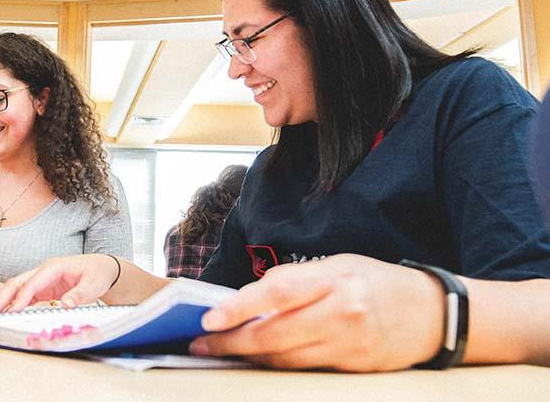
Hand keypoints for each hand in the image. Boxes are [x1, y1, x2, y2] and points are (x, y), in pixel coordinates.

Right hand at [0, 254, 119, 312]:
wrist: (103, 269)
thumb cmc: (98, 272)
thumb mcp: (94, 283)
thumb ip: (80, 294)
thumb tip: (66, 304)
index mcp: (54, 267)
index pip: (33, 283)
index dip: (22, 297)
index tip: (13, 311)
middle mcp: (44, 271)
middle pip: (18, 282)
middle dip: (3, 296)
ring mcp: (42, 280)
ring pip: (18, 288)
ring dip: (4, 300)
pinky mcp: (43, 289)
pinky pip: (24, 296)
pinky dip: (14, 304)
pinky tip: (5, 314)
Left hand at [189, 254, 444, 371]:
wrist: (434, 313)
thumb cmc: (376, 282)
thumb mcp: (337, 266)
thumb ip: (296, 281)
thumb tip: (248, 299)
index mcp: (334, 278)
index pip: (277, 291)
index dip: (239, 306)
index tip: (209, 318)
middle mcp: (342, 311)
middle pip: (275, 332)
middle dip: (232, 341)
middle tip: (202, 343)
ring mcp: (349, 344)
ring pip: (286, 358)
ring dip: (249, 356)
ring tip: (222, 351)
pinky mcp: (354, 369)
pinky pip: (305, 370)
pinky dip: (277, 365)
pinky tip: (258, 360)